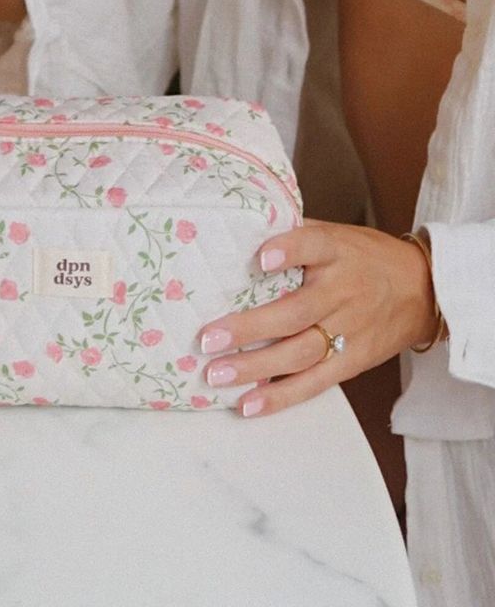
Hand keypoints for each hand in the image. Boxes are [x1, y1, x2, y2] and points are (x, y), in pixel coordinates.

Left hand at [196, 218, 439, 418]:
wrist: (423, 290)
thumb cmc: (365, 258)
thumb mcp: (336, 234)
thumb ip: (295, 233)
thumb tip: (239, 230)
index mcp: (336, 252)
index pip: (314, 245)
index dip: (289, 251)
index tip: (260, 258)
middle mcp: (342, 291)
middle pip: (296, 312)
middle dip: (250, 328)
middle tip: (208, 338)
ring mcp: (349, 330)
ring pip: (299, 352)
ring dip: (255, 367)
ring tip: (216, 374)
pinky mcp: (353, 362)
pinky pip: (315, 383)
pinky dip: (280, 396)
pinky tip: (247, 403)